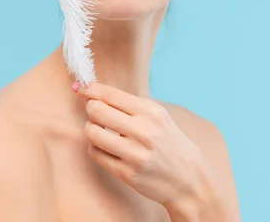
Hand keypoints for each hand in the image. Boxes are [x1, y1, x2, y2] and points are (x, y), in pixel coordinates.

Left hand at [73, 82, 222, 212]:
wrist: (190, 181)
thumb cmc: (170, 143)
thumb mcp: (159, 117)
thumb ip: (129, 105)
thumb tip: (93, 92)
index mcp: (151, 112)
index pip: (110, 94)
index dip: (89, 89)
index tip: (79, 88)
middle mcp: (144, 131)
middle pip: (96, 110)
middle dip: (89, 108)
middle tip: (94, 111)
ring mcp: (135, 154)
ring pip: (92, 132)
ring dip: (90, 129)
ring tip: (100, 130)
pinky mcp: (127, 173)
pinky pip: (96, 153)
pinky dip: (95, 147)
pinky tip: (104, 146)